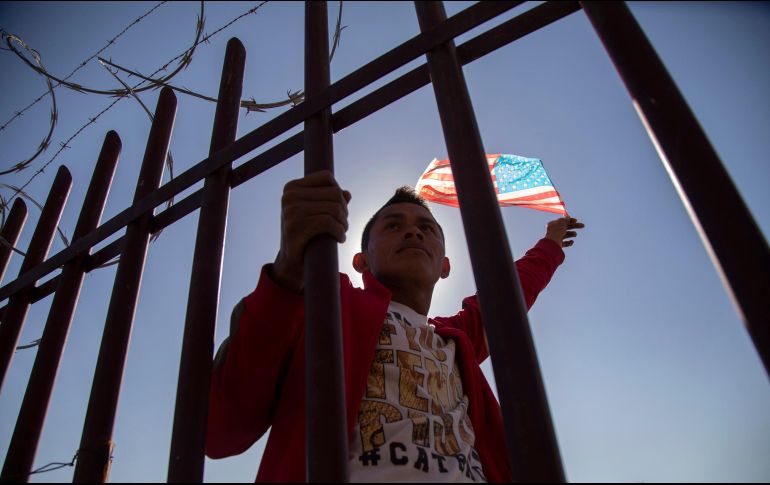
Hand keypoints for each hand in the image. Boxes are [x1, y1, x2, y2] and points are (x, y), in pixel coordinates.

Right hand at [272, 170, 350, 291]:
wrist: (292, 262)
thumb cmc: (308, 235)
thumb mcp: (317, 214)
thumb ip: (330, 200)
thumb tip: (347, 193)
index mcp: (292, 188)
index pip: (326, 177)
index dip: (339, 193)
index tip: (338, 210)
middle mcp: (289, 196)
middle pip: (334, 193)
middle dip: (344, 210)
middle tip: (343, 225)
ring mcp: (290, 211)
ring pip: (334, 208)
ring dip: (343, 223)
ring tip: (341, 232)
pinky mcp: (295, 227)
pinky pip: (328, 223)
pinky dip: (339, 232)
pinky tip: (340, 239)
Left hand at [545, 216, 583, 247]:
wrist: (553, 245)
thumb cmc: (557, 232)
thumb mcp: (562, 223)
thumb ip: (565, 220)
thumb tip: (568, 216)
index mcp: (552, 224)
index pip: (562, 221)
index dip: (569, 220)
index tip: (576, 220)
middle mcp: (553, 231)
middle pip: (565, 227)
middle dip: (574, 226)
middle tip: (583, 226)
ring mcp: (555, 238)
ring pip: (566, 235)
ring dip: (572, 234)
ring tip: (575, 234)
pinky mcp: (558, 245)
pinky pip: (565, 243)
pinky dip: (569, 242)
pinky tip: (571, 241)